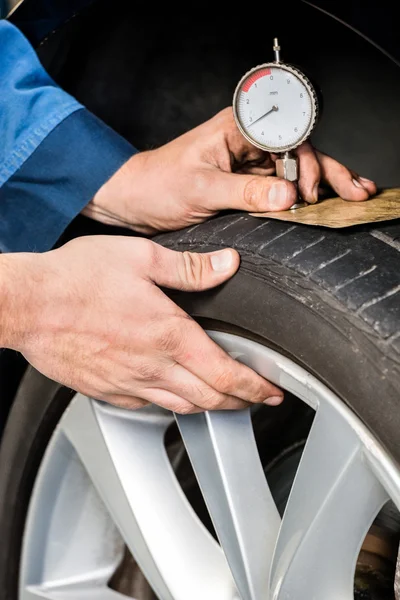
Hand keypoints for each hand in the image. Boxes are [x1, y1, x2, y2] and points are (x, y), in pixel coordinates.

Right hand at [1, 237, 282, 412]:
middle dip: (241, 402)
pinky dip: (170, 405)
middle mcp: (152, 366)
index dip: (256, 387)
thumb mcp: (141, 257)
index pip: (226, 374)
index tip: (272, 392)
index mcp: (169, 334)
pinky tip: (171, 395)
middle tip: (256, 400)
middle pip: (210, 399)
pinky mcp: (106, 390)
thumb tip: (227, 264)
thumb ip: (189, 267)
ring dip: (209, 407)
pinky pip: (147, 406)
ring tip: (223, 401)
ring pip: (182, 407)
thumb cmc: (76, 279)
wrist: (28, 304)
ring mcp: (128, 383)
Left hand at [82, 107, 376, 233]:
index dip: (307, 163)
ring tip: (348, 197)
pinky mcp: (243, 184)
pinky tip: (317, 207)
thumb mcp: (200, 189)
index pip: (287, 138)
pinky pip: (277, 189)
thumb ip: (244, 193)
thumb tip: (286, 198)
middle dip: (328, 171)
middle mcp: (246, 142)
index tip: (309, 192)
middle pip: (298, 152)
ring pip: (292, 171)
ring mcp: (246, 164)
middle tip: (354, 191)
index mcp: (237, 129)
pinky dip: (298, 199)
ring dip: (320, 185)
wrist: (133, 201)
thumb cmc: (156, 185)